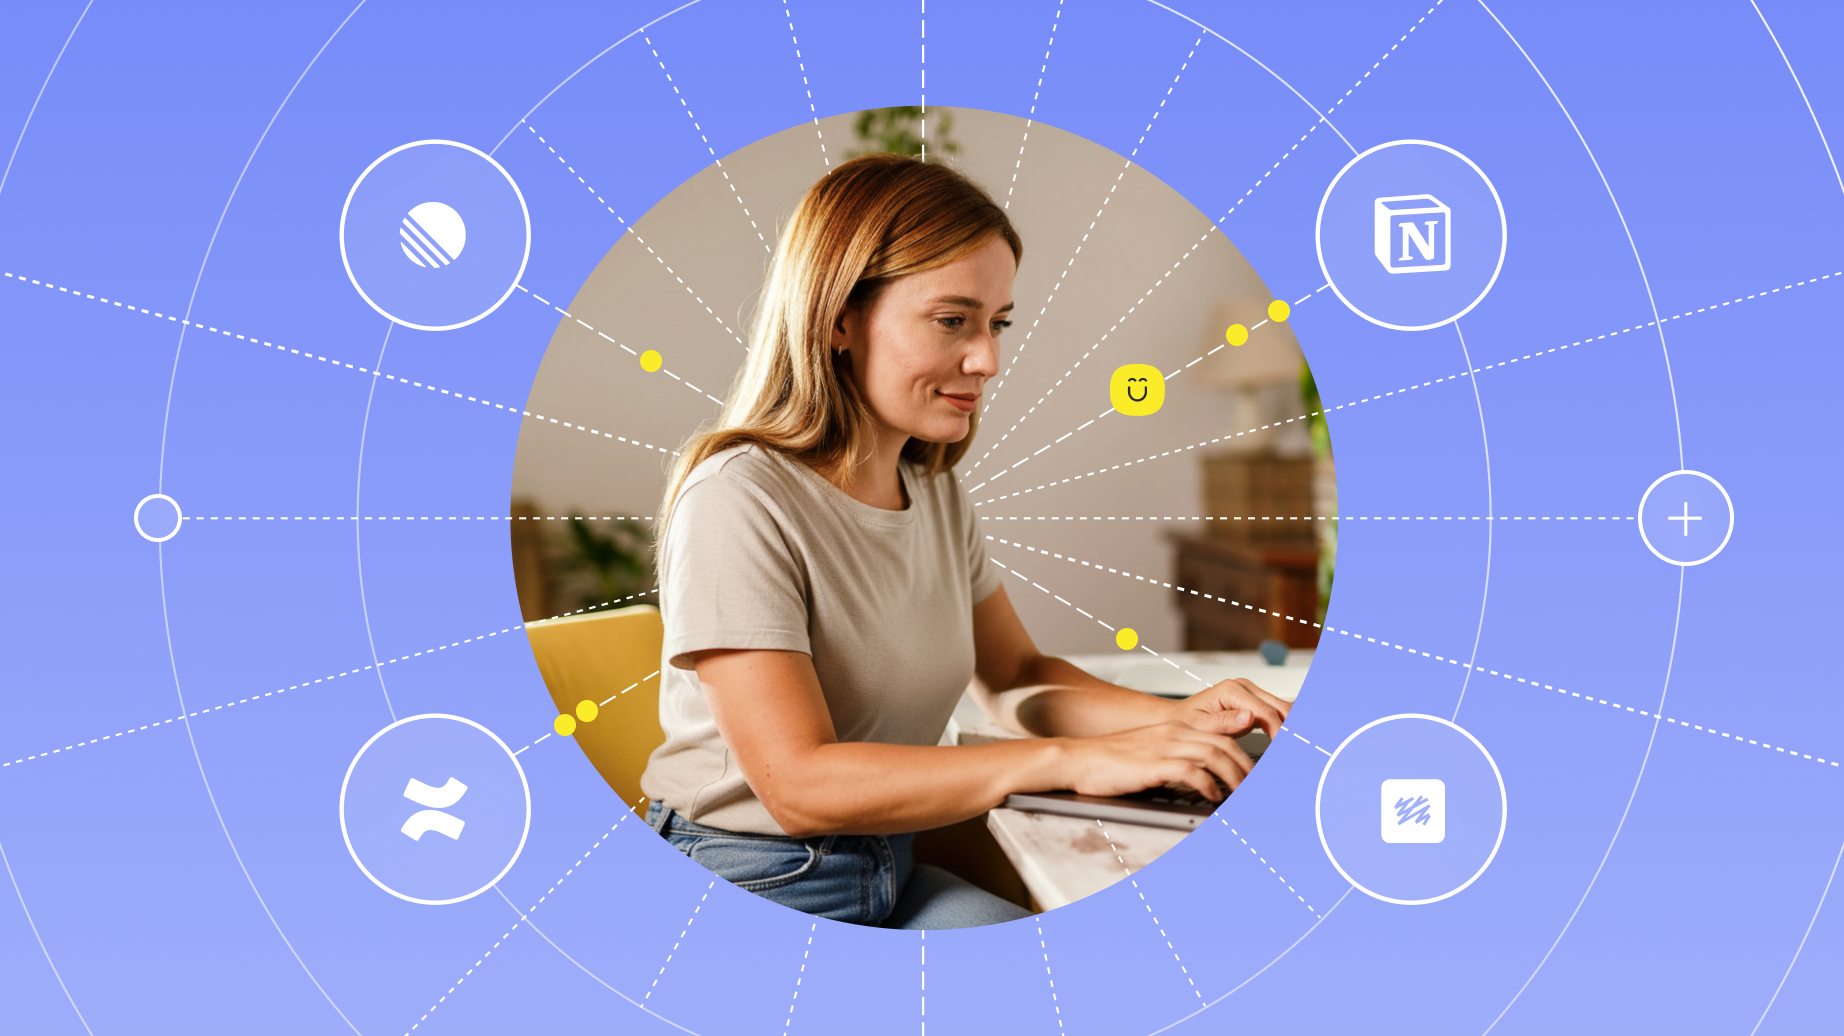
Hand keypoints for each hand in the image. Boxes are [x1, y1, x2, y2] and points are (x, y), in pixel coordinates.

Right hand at [1055, 721, 1254, 802]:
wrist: (1077, 759)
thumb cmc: (1111, 762)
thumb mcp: (1151, 753)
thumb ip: (1178, 758)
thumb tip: (1204, 778)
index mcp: (1175, 728)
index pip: (1222, 735)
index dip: (1245, 755)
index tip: (1257, 776)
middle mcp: (1174, 733)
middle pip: (1226, 744)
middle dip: (1247, 769)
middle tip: (1257, 790)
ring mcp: (1164, 746)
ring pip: (1215, 755)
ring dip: (1234, 778)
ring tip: (1241, 796)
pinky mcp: (1153, 764)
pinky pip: (1191, 771)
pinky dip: (1208, 785)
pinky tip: (1213, 797)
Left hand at [1167, 678, 1290, 739]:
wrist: (1179, 717)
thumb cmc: (1186, 721)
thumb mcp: (1201, 725)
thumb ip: (1224, 722)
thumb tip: (1248, 718)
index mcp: (1231, 690)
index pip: (1265, 713)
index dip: (1279, 733)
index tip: (1283, 750)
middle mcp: (1244, 687)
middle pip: (1280, 707)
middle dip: (1291, 730)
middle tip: (1299, 750)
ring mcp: (1251, 693)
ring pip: (1283, 709)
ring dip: (1291, 728)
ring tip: (1299, 748)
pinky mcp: (1254, 701)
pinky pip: (1276, 714)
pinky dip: (1285, 727)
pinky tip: (1288, 742)